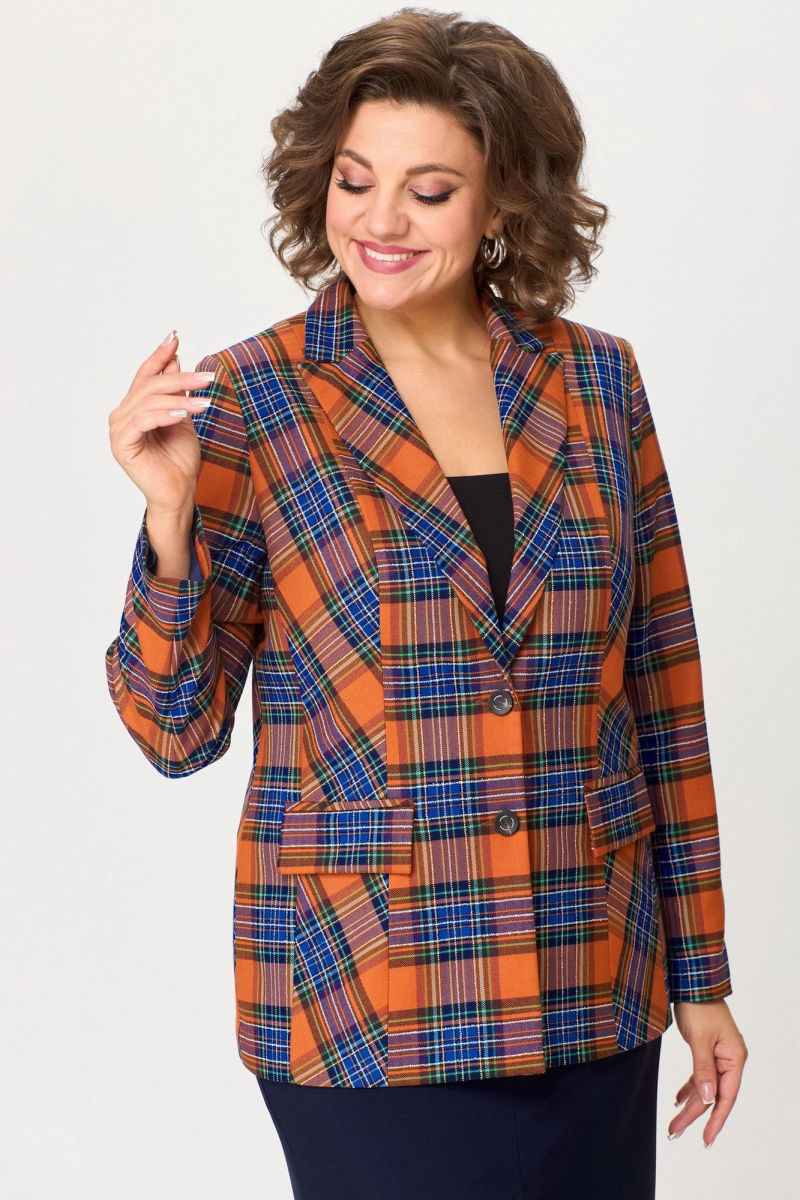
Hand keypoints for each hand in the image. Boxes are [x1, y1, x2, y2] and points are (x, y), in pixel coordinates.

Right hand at [108, 330, 216, 514]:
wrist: (179, 491)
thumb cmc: (180, 458)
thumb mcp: (182, 416)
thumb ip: (176, 390)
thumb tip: (174, 358)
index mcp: (134, 407)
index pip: (146, 375)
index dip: (160, 355)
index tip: (175, 336)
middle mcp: (122, 415)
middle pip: (150, 386)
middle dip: (180, 378)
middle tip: (208, 378)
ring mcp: (118, 430)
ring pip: (149, 402)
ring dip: (180, 399)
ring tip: (205, 402)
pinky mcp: (122, 445)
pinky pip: (142, 421)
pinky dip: (164, 415)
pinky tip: (182, 414)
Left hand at [668, 999, 747, 1147]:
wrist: (692, 982)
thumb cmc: (698, 1006)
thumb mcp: (699, 1039)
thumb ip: (703, 1069)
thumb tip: (707, 1098)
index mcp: (734, 1058)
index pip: (726, 1096)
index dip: (716, 1120)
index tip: (705, 1140)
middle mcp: (729, 1059)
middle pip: (713, 1095)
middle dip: (694, 1115)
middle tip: (675, 1132)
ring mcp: (718, 1055)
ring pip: (705, 1087)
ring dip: (690, 1104)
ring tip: (674, 1123)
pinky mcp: (707, 1050)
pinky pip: (700, 1075)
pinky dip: (689, 1088)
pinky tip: (678, 1100)